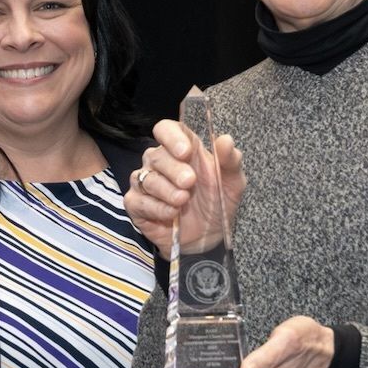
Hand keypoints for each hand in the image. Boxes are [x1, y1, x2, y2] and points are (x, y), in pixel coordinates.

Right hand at [126, 118, 245, 254]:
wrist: (207, 238)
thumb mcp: (232, 184)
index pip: (166, 129)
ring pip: (145, 178)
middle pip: (156, 155)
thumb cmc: (217, 204)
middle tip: (190, 183)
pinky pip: (137, 200)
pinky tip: (172, 214)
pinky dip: (156, 208)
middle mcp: (160, 162)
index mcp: (182, 150)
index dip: (171, 137)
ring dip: (166, 191)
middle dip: (174, 170)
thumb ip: (230, 161)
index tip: (185, 152)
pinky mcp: (136, 204)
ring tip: (183, 201)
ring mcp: (145, 182)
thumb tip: (225, 139)